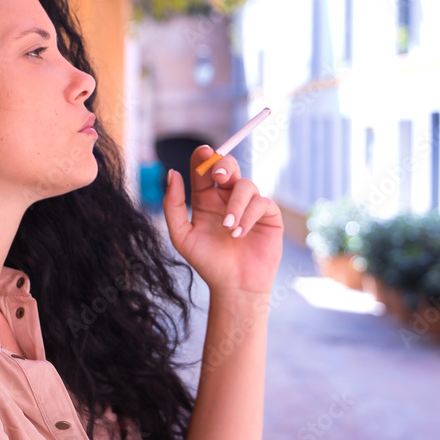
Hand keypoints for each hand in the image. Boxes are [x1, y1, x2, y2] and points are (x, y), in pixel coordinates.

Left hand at [162, 145, 282, 296]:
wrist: (234, 286)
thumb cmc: (207, 262)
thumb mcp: (182, 236)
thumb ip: (173, 205)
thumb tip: (172, 172)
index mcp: (206, 199)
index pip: (204, 170)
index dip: (203, 157)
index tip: (203, 152)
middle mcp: (227, 198)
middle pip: (228, 167)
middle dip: (223, 166)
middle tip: (217, 176)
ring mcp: (249, 205)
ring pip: (245, 184)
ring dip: (235, 204)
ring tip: (228, 228)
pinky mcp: (267, 215)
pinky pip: (261, 202)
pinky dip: (249, 216)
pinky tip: (240, 234)